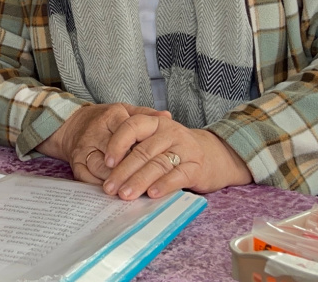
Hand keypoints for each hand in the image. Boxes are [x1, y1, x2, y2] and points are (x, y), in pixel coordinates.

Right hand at [37, 104, 171, 183]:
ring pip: (100, 168)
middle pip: (113, 154)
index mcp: (112, 116)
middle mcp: (96, 132)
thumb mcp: (126, 111)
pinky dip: (100, 187)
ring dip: (116, 181)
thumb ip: (146, 114)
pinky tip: (114, 194)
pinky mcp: (75, 163)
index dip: (139, 150)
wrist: (73, 124)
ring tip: (132, 191)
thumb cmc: (106, 120)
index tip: (153, 161)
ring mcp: (84, 149)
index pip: (127, 132)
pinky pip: (86, 178)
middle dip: (129, 170)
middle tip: (146, 183)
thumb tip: (167, 116)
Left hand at [101, 114, 250, 199]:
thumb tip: (105, 166)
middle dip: (123, 171)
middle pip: (142, 151)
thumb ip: (135, 146)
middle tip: (110, 188)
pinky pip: (178, 175)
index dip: (117, 144)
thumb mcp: (154, 139)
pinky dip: (164, 185)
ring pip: (157, 164)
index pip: (132, 127)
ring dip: (139, 181)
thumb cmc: (173, 149)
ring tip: (125, 194)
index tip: (106, 162)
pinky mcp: (196, 166)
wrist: (212, 155)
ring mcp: (184, 148)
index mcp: (155, 123)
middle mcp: (170, 132)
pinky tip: (152, 194)